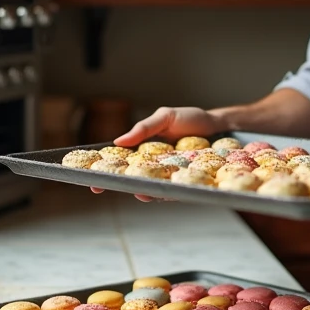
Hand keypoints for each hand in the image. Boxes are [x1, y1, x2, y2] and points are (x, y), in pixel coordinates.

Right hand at [89, 106, 229, 202]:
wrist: (219, 125)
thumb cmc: (190, 120)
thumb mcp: (165, 117)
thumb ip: (143, 129)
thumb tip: (118, 141)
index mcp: (144, 150)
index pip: (120, 163)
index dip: (103, 172)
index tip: (90, 180)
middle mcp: (154, 166)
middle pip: (131, 179)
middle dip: (116, 185)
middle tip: (102, 188)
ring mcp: (169, 175)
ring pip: (151, 188)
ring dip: (144, 191)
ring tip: (137, 191)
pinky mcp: (185, 181)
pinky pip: (174, 190)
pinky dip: (167, 192)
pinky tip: (159, 191)